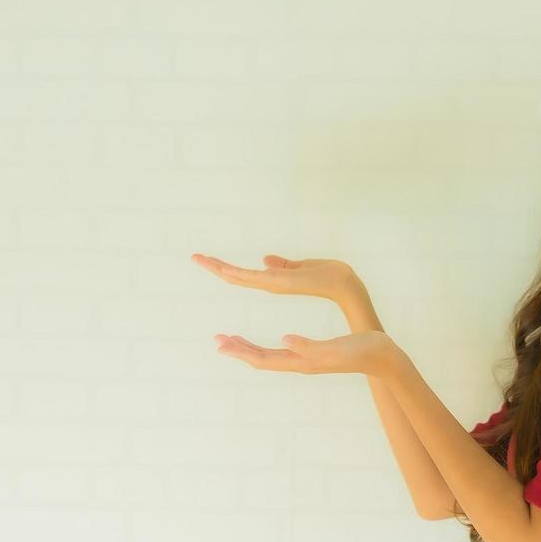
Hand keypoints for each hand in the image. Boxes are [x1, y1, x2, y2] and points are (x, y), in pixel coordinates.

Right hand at [190, 252, 360, 303]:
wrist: (346, 285)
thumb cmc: (332, 275)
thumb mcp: (306, 267)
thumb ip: (286, 265)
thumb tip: (266, 259)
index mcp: (277, 280)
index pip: (247, 274)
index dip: (227, 268)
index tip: (210, 260)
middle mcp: (272, 284)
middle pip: (237, 276)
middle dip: (216, 266)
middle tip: (194, 256)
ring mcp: (274, 284)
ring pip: (239, 276)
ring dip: (219, 267)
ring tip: (198, 258)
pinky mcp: (279, 283)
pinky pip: (251, 277)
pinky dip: (235, 272)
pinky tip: (222, 268)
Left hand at [212, 329, 397, 378]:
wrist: (383, 357)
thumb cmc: (362, 351)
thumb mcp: (334, 348)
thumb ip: (309, 346)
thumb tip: (284, 340)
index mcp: (302, 361)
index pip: (263, 359)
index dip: (240, 352)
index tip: (220, 343)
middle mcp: (301, 363)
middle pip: (262, 360)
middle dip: (238, 350)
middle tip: (217, 340)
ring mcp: (307, 361)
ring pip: (272, 356)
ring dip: (250, 349)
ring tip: (233, 340)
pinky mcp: (314, 355)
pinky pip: (284, 353)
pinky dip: (269, 346)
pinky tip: (271, 341)